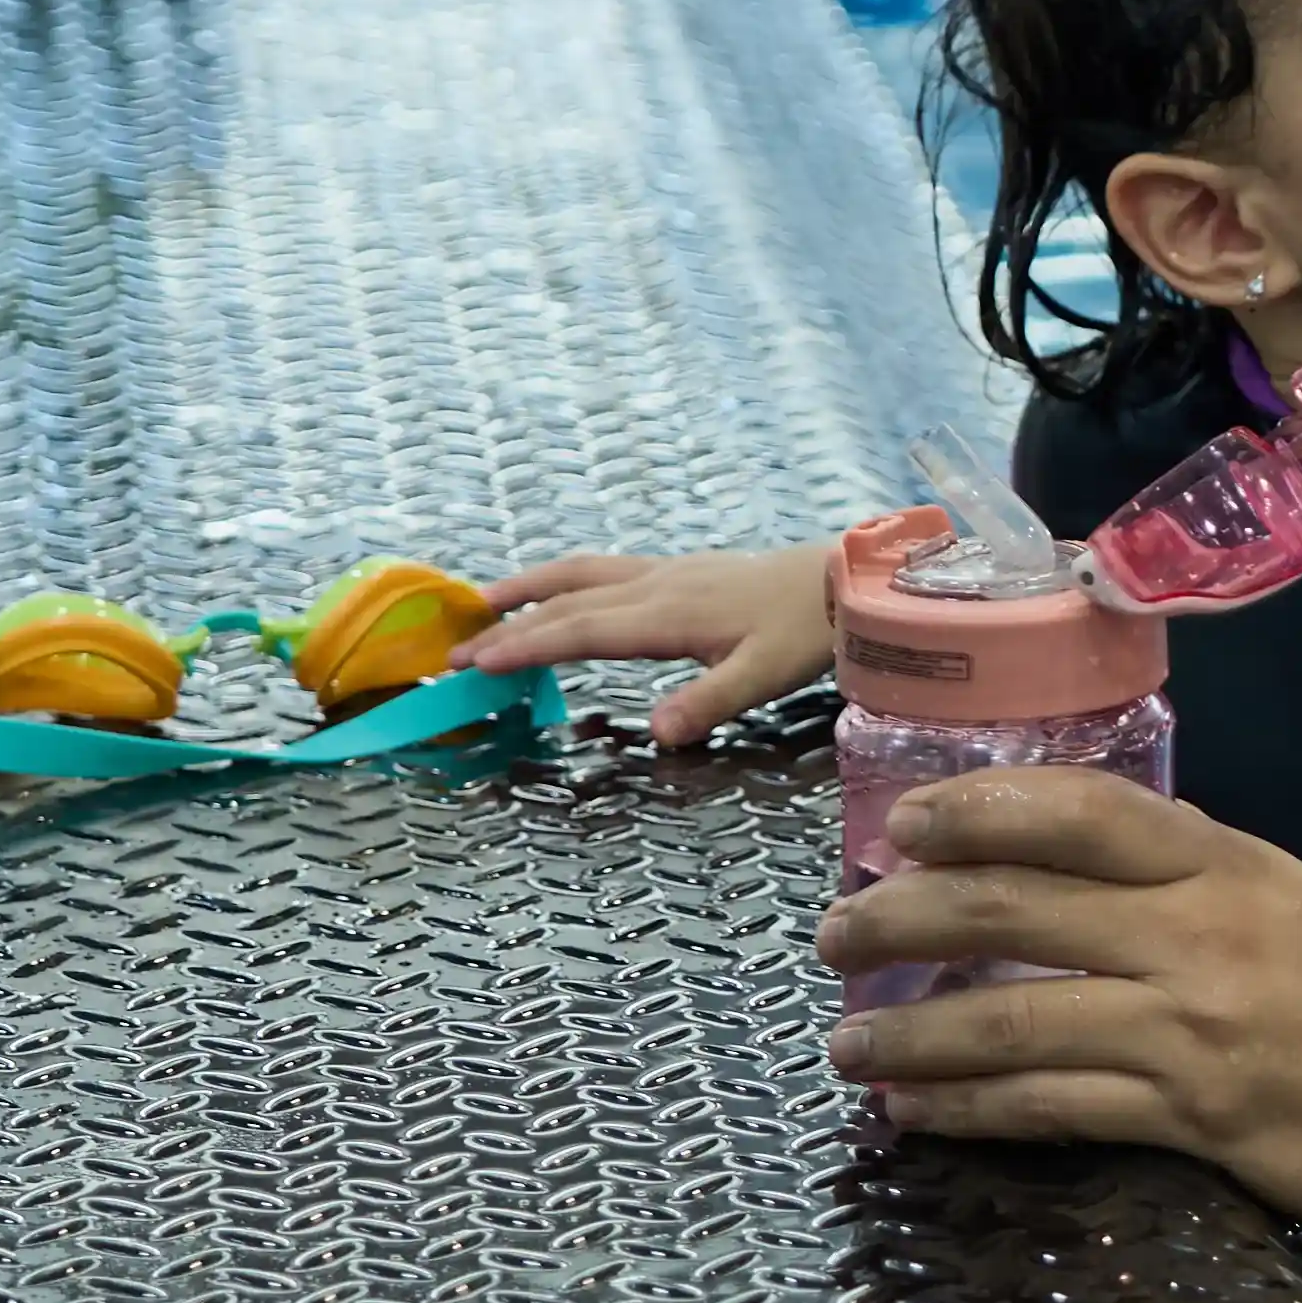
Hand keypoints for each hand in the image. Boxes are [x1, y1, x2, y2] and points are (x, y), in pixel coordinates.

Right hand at [463, 540, 839, 743]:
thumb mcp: (765, 675)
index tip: (473, 664)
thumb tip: (659, 733)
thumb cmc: (809, 630)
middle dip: (508, 626)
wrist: (847, 580)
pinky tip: (561, 590)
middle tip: (454, 651)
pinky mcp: (682, 570)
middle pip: (567, 602)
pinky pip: (606, 569)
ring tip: (482, 602)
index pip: (580, 631)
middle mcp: (657, 586)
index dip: (524, 647)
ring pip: (582, 574)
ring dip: (530, 589)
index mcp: (667, 615)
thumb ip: (710, 702)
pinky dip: (566, 579)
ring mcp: (668, 572)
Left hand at [820, 768, 1301, 1238]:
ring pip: (1013, 1022)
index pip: (1081, 812)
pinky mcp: (1190, 1119)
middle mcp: (1198, 935)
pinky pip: (1051, 1110)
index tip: (901, 827)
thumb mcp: (1284, 899)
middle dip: (903, 919)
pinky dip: (969, 1112)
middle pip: (1016, 910)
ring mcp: (1190, 1030)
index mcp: (1224, 864)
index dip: (979, 810)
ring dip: (911, 1036)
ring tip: (844, 1045)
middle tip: (834, 932)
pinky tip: (915, 1113)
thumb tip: (1057, 878)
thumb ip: (1181, 882)